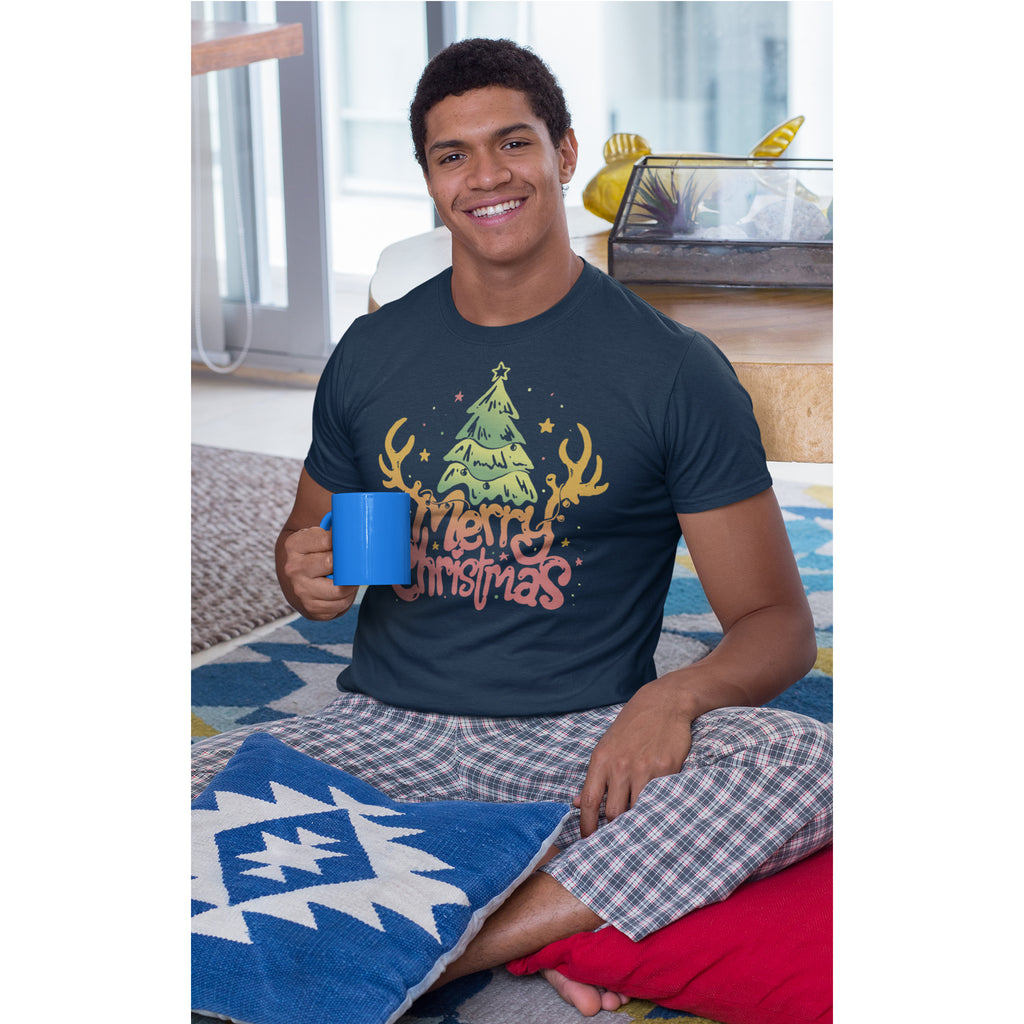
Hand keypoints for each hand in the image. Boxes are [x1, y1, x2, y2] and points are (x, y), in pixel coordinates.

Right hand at [279, 526, 358, 620]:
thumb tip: (357, 529)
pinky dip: (345, 599)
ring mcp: (300, 590)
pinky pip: (338, 606)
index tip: (352, 542)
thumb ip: (333, 531)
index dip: (344, 542)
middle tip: (354, 562)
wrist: (298, 575)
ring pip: (339, 590)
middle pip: (332, 564)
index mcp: (295, 545)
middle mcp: (294, 568)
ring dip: (350, 585)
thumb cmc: (315, 551)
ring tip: (348, 578)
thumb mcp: (317, 536)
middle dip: (347, 564)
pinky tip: (341, 591)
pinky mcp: (310, 608)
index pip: (327, 540)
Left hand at [574, 678, 695, 838]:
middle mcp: (620, 766)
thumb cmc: (631, 727)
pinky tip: (657, 813)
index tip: (587, 841)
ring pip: (636, 809)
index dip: (586, 826)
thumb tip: (576, 802)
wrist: (662, 703)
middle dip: (613, 829)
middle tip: (616, 839)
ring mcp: (644, 768)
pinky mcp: (667, 769)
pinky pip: (659, 799)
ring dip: (636, 821)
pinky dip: (657, 809)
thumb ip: (594, 776)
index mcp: (601, 760)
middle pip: (612, 812)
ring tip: (637, 829)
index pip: (588, 801)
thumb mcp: (606, 746)